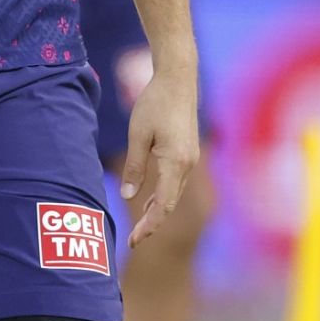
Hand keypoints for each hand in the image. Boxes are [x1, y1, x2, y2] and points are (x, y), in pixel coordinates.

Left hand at [121, 67, 198, 247]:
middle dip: (152, 223)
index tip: (135, 241)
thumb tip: (129, 196)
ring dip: (157, 210)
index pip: (163, 205)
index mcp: (175, 162)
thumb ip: (134, 167)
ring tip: (140, 227)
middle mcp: (187, 165)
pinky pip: (175, 181)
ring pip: (173, 194)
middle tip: (134, 241)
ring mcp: (190, 159)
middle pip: (169, 203)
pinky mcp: (188, 152)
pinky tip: (150, 201)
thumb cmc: (155, 103)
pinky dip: (162, 195)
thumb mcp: (138, 135)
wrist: (178, 79)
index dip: (150, 225)